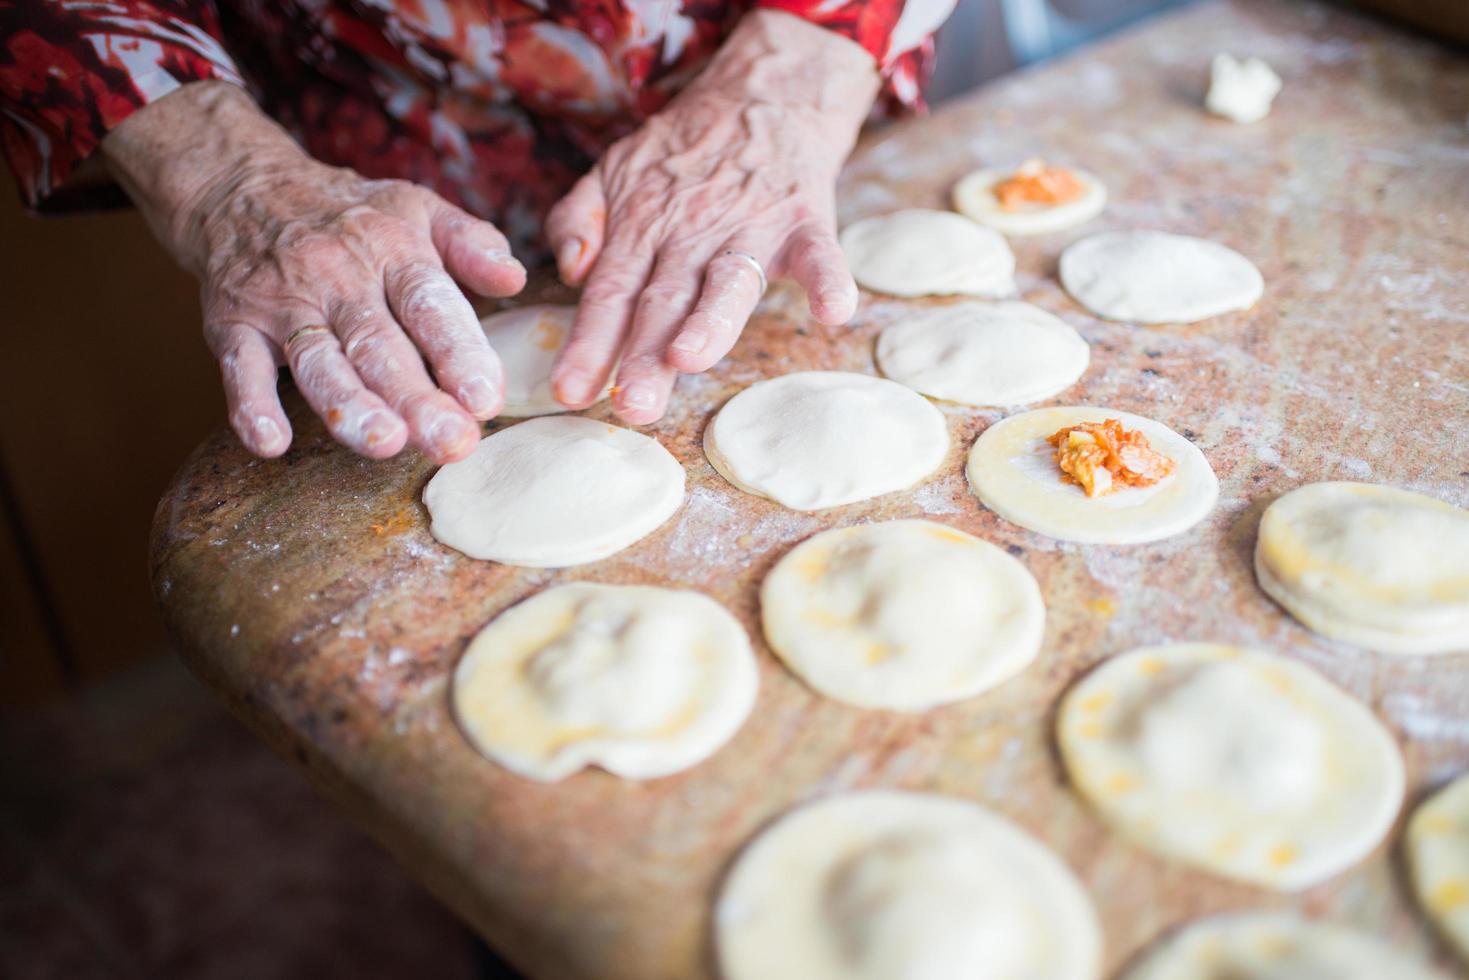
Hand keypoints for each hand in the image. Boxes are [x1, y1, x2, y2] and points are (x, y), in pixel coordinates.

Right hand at [102, 82, 524, 461]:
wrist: (244, 186)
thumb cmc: (354, 215)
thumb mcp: (418, 210)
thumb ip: (472, 244)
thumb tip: (516, 277)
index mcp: (393, 251)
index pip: (430, 303)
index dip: (459, 351)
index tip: (486, 398)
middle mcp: (339, 278)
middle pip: (380, 344)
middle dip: (418, 397)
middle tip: (452, 443)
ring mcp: (283, 303)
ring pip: (318, 361)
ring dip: (349, 405)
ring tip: (384, 443)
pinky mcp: (233, 324)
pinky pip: (240, 367)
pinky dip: (251, 405)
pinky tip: (271, 443)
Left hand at [544, 10, 879, 424]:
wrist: (762, 95)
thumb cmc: (682, 154)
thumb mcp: (612, 171)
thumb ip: (577, 219)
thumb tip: (573, 271)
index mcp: (643, 230)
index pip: (609, 294)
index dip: (589, 344)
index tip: (570, 393)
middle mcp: (693, 233)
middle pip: (664, 301)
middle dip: (645, 355)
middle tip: (631, 405)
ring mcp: (751, 228)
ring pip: (728, 282)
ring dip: (711, 322)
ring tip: (690, 359)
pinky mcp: (806, 223)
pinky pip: (822, 255)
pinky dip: (830, 281)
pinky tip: (832, 312)